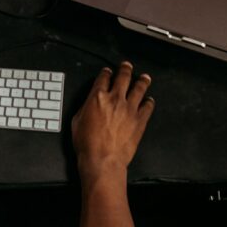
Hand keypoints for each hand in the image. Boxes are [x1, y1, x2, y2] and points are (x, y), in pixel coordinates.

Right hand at [72, 62, 154, 183]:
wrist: (102, 160)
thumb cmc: (87, 144)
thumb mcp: (77, 121)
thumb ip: (85, 108)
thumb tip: (89, 105)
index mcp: (97, 97)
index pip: (104, 78)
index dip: (106, 73)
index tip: (108, 72)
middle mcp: (115, 99)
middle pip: (123, 77)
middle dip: (125, 69)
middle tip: (127, 66)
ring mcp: (129, 109)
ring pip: (139, 88)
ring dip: (142, 81)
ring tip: (145, 77)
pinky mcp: (139, 120)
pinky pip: (148, 107)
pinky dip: (149, 102)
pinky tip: (150, 101)